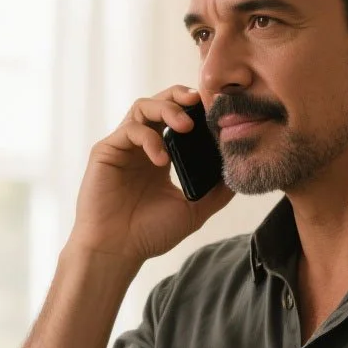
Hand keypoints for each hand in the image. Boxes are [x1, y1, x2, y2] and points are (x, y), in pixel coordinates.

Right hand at [68, 85, 234, 266]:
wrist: (116, 251)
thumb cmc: (149, 234)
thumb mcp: (193, 210)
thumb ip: (217, 191)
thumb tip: (241, 170)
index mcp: (161, 156)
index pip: (179, 118)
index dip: (196, 110)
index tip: (217, 112)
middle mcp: (141, 146)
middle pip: (160, 102)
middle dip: (181, 96)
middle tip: (200, 102)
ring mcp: (123, 146)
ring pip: (143, 107)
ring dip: (167, 109)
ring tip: (185, 125)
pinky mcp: (106, 150)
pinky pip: (130, 130)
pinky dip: (149, 139)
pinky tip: (162, 160)